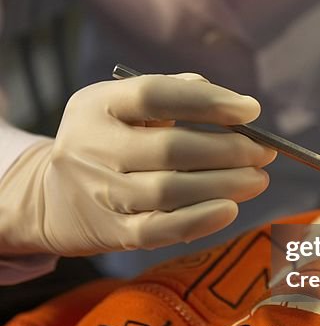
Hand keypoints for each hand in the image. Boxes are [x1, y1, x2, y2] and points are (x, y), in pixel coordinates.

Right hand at [0, 74, 275, 256]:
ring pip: (169, 191)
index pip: (154, 95)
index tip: (250, 110)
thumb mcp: (121, 105)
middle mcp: (91, 147)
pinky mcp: (110, 233)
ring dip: (224, 184)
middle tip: (264, 152)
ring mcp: (99, 193)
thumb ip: (172, 93)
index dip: (207, 102)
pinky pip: (160, 230)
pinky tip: (230, 208)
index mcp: (97, 105)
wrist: (49, 197)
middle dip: (228, 150)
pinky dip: (200, 220)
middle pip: (168, 148)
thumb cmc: (107, 140)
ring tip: (257, 178)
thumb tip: (230, 103)